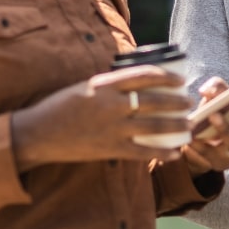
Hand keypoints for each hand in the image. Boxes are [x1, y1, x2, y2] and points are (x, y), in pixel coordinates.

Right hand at [9, 65, 191, 168]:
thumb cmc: (61, 106)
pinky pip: (142, 151)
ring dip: (176, 125)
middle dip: (177, 101)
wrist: (39, 133)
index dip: (166, 76)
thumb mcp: (87, 86)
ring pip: (153, 126)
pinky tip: (175, 152)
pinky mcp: (110, 149)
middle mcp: (111, 104)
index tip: (181, 78)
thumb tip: (138, 81)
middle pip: (154, 100)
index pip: (144, 75)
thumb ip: (112, 85)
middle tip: (190, 101)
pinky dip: (161, 152)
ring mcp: (112, 128)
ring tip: (190, 124)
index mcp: (105, 84)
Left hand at [181, 78, 228, 175]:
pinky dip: (200, 143)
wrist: (200, 141)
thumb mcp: (217, 97)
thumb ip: (216, 87)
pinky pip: (209, 152)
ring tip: (213, 115)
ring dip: (225, 128)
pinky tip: (192, 135)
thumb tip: (209, 89)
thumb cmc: (216, 112)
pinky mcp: (218, 161)